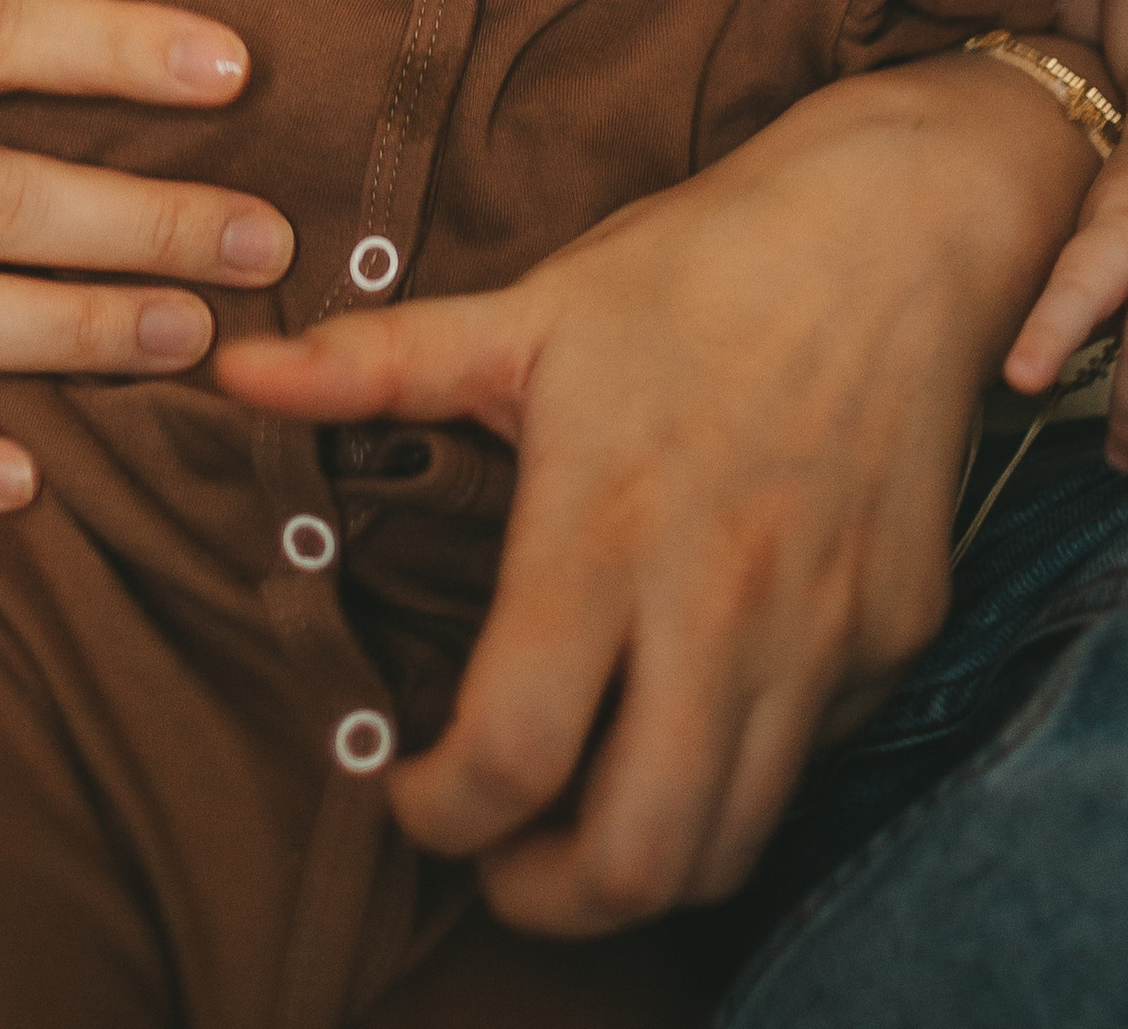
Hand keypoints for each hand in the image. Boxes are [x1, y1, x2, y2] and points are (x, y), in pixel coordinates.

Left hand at [216, 55, 1093, 931]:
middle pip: (634, 856)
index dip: (442, 816)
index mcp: (607, 531)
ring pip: (731, 841)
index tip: (409, 792)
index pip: (514, 753)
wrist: (895, 227)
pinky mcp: (894, 635)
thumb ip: (379, 366)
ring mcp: (820, 633)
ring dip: (641, 866)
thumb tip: (232, 368)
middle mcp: (719, 605)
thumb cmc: (699, 264)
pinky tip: (688, 722)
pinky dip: (738, 780)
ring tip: (580, 823)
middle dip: (544, 900)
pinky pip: (808, 761)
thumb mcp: (531, 310)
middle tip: (497, 859)